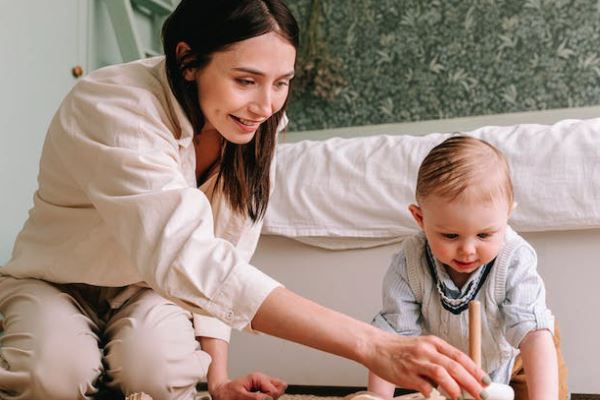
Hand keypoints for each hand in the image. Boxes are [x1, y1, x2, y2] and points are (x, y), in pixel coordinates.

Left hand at [209, 372, 287, 399]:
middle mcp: (263, 379)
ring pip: (278, 390)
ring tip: (259, 398)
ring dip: (270, 397)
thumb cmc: (228, 393)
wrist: (222, 392)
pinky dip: (269, 397)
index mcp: (258, 378)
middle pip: (278, 389)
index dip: (268, 399)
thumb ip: (255, 398)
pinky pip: (272, 392)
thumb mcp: (240, 396)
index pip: (274, 390)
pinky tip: (262, 398)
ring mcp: (264, 384)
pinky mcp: (263, 389)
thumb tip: (268, 398)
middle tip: (258, 398)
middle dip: (271, 397)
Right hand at [368, 333, 488, 399]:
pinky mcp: (406, 374)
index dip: (475, 370)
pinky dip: (433, 393)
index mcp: (433, 343)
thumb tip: (460, 377)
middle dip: (472, 383)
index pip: (460, 356)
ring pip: (442, 374)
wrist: (375, 346)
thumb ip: (439, 358)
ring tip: (462, 398)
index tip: (486, 382)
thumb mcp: (422, 347)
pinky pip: (424, 386)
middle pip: (455, 366)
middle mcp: (427, 350)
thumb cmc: (400, 349)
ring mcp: (416, 362)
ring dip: (455, 388)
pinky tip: (435, 396)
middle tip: (482, 395)